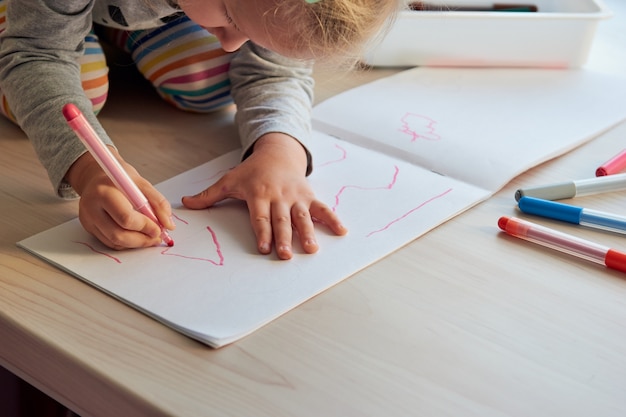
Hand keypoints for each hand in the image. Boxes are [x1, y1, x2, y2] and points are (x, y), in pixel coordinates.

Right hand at [66, 148, 175, 249]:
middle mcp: (91, 207)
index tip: (159, 228)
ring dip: (136, 243)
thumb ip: (158, 203)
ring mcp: (88, 219)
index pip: (126, 218)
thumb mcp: (142, 184)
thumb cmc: (120, 178)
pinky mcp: (88, 227)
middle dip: (142, 239)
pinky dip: (126, 243)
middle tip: (157, 237)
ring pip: (114, 242)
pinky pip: (109, 242)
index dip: (146, 227)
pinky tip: (136, 236)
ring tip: (149, 237)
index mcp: (104, 192)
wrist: (97, 176)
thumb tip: (168, 224)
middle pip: (118, 234)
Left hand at [182, 133, 346, 259]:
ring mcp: (296, 197)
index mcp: (259, 194)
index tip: (264, 248)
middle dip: (285, 238)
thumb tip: (185, 204)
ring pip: (302, 216)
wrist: (277, 153)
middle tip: (286, 255)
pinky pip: (322, 208)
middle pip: (282, 220)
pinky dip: (332, 219)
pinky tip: (342, 231)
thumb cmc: (251, 171)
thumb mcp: (229, 180)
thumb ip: (208, 195)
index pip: (261, 217)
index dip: (262, 232)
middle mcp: (279, 196)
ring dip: (308, 233)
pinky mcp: (309, 195)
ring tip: (312, 249)